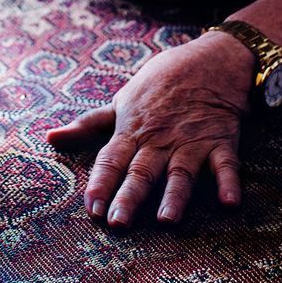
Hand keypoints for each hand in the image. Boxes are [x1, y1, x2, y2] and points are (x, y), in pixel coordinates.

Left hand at [44, 31, 252, 225]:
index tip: (90, 208)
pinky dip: (229, 182)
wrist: (210, 59)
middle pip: (142, 171)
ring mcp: (192, 141)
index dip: (100, 182)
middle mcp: (160, 140)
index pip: (112, 159)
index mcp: (133, 130)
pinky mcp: (221, 141)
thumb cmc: (160, 82)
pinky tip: (230, 202)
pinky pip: (226, 164)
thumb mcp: (122, 101)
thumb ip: (89, 125)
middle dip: (129, 197)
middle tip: (118, 223)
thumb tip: (51, 138)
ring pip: (181, 172)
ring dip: (175, 195)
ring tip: (167, 219)